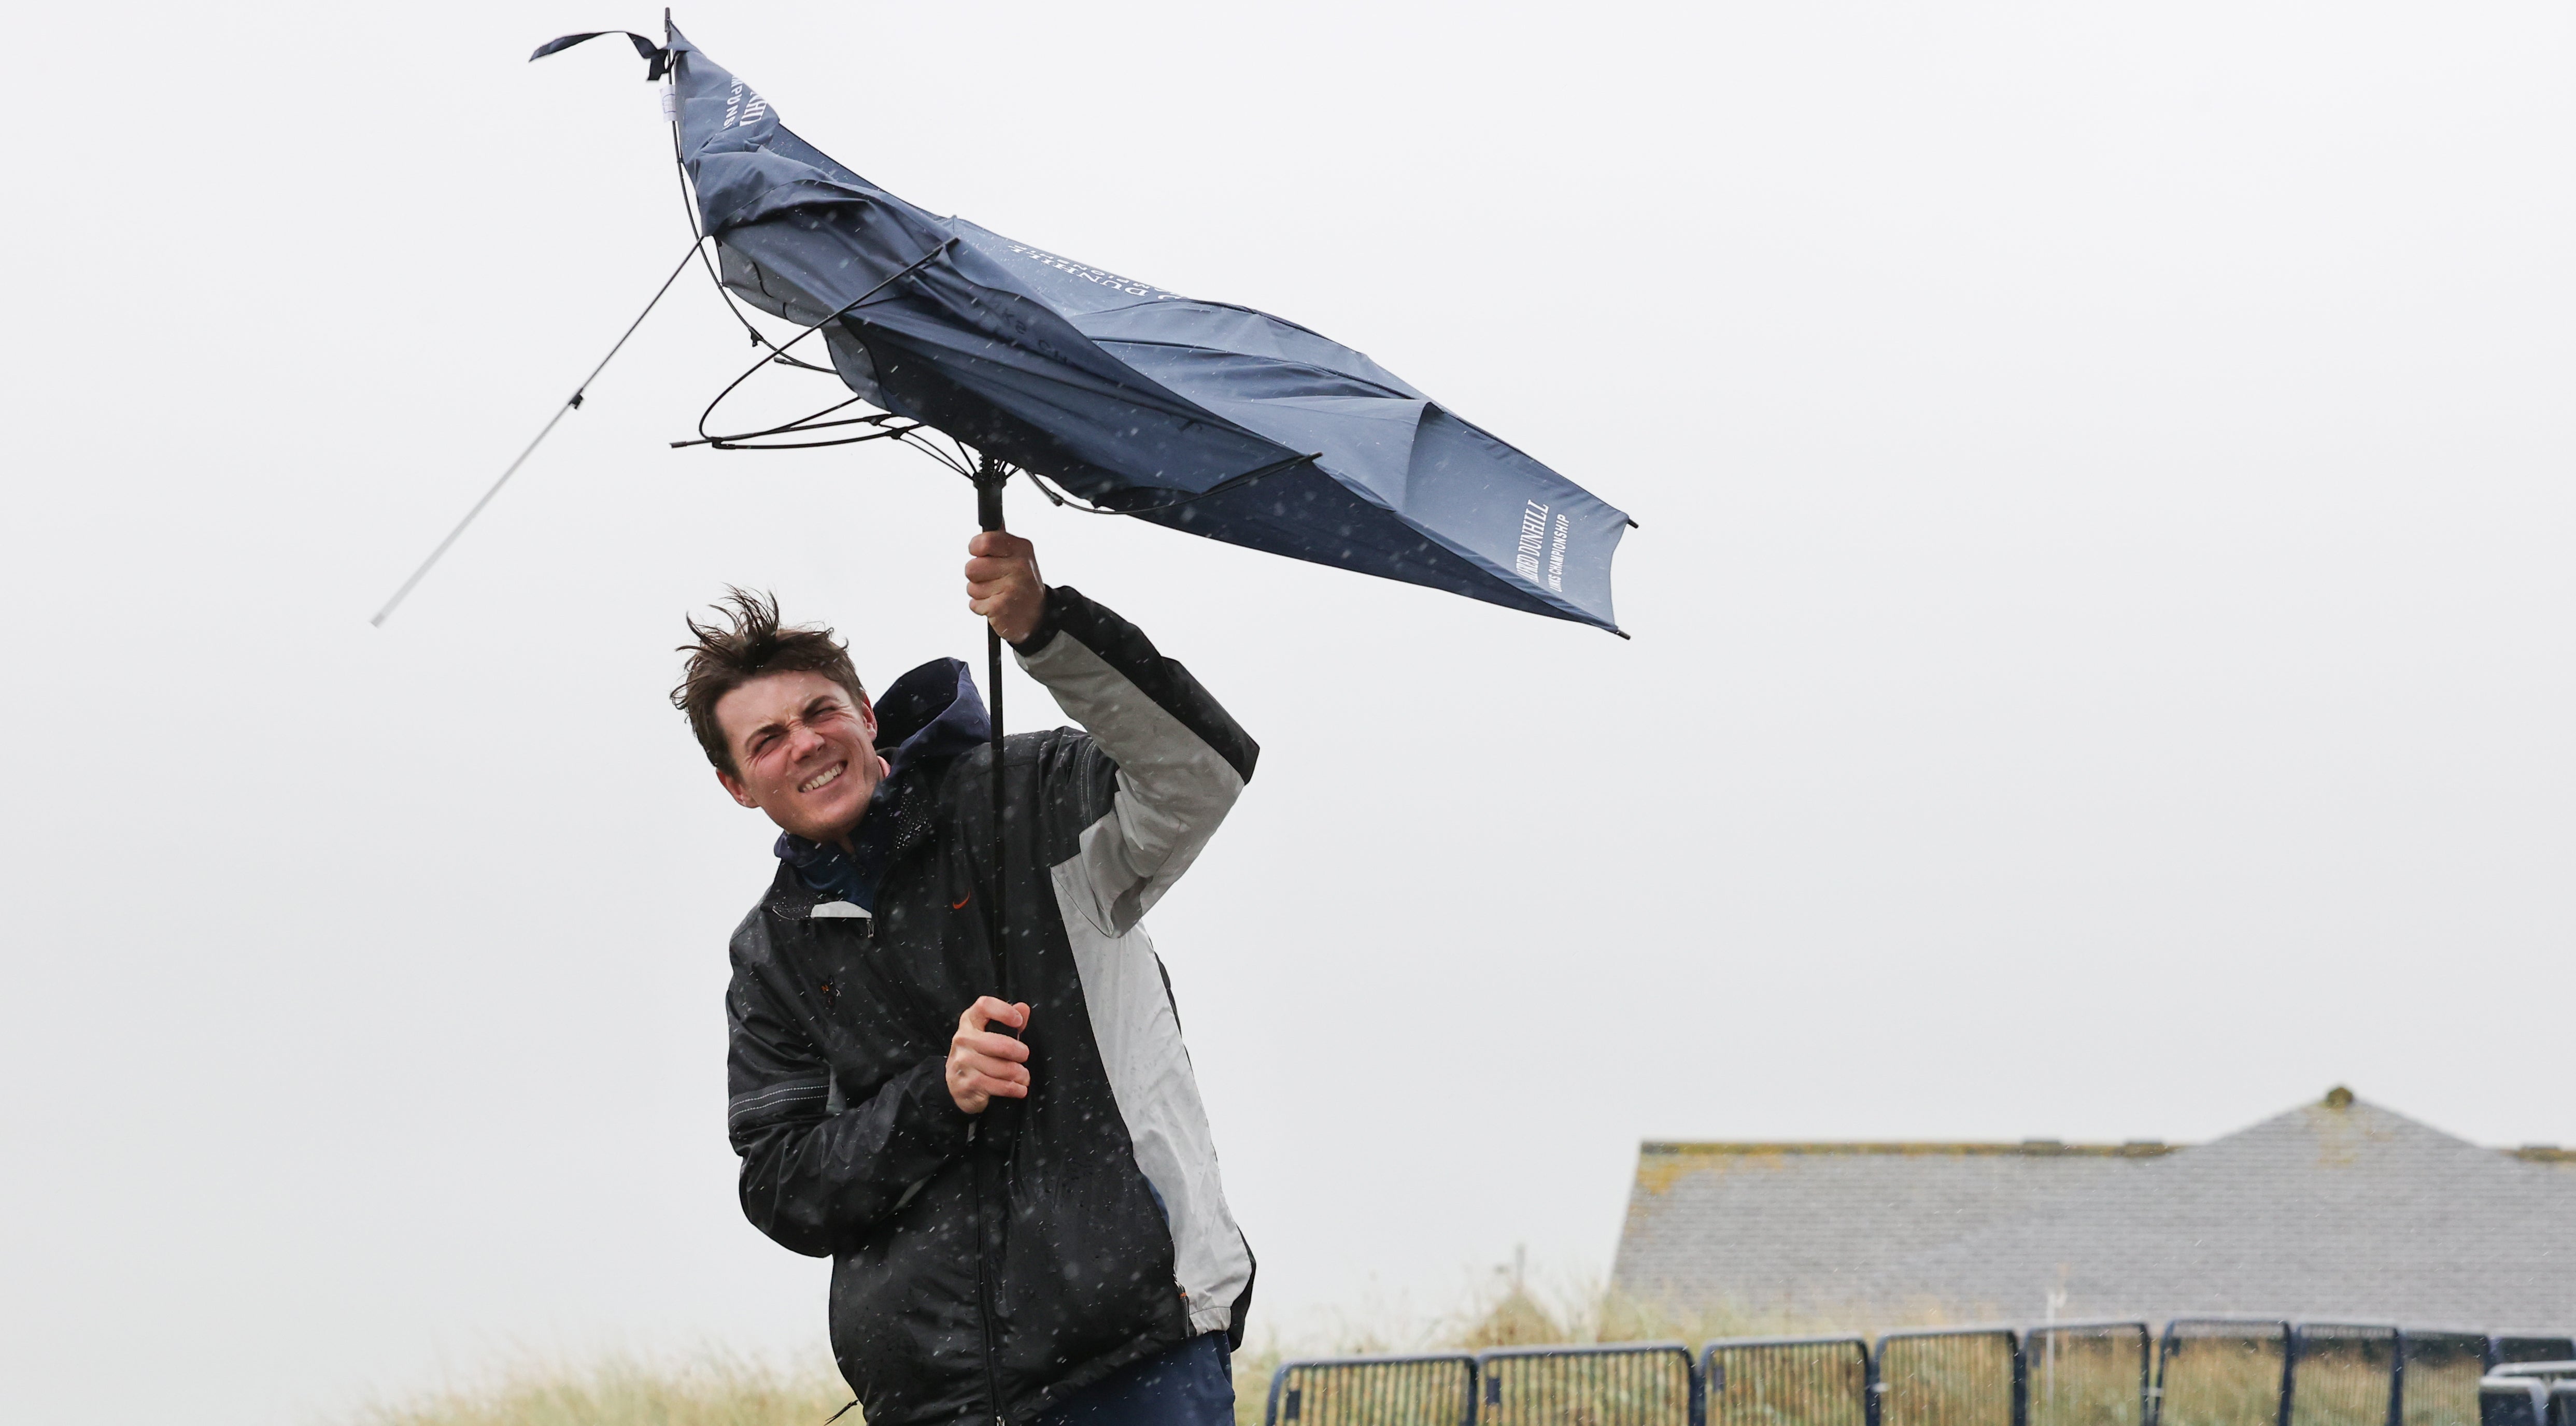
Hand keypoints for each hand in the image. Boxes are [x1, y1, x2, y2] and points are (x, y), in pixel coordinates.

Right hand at [946, 996, 1031, 1113]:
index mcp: (969, 1022)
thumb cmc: (980, 1054)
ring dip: (1017, 1073)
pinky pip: (993, 1085)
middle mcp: (962, 1039)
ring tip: (1024, 1076)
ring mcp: (961, 1062)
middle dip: (1018, 1052)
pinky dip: (1011, 1088)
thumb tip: (1023, 1008)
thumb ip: (1008, 1022)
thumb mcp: (992, 1034)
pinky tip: (1018, 1088)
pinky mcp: (963, 1084)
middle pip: (997, 1043)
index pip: (984, 1006)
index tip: (1018, 1021)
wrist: (956, 1083)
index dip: (1004, 1011)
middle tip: (1024, 1056)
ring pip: (998, 1068)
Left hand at [965, 532, 1043, 644]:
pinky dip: (981, 608)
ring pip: (971, 587)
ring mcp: (1011, 587)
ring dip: (980, 593)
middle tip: (994, 580)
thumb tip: (992, 521)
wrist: (1037, 617)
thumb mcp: (1018, 556)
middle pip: (971, 567)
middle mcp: (1019, 566)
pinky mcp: (1001, 607)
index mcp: (1021, 548)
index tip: (982, 555)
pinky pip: (974, 604)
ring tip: (997, 594)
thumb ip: (1000, 541)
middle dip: (977, 576)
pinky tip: (997, 605)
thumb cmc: (1022, 585)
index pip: (984, 541)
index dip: (976, 549)